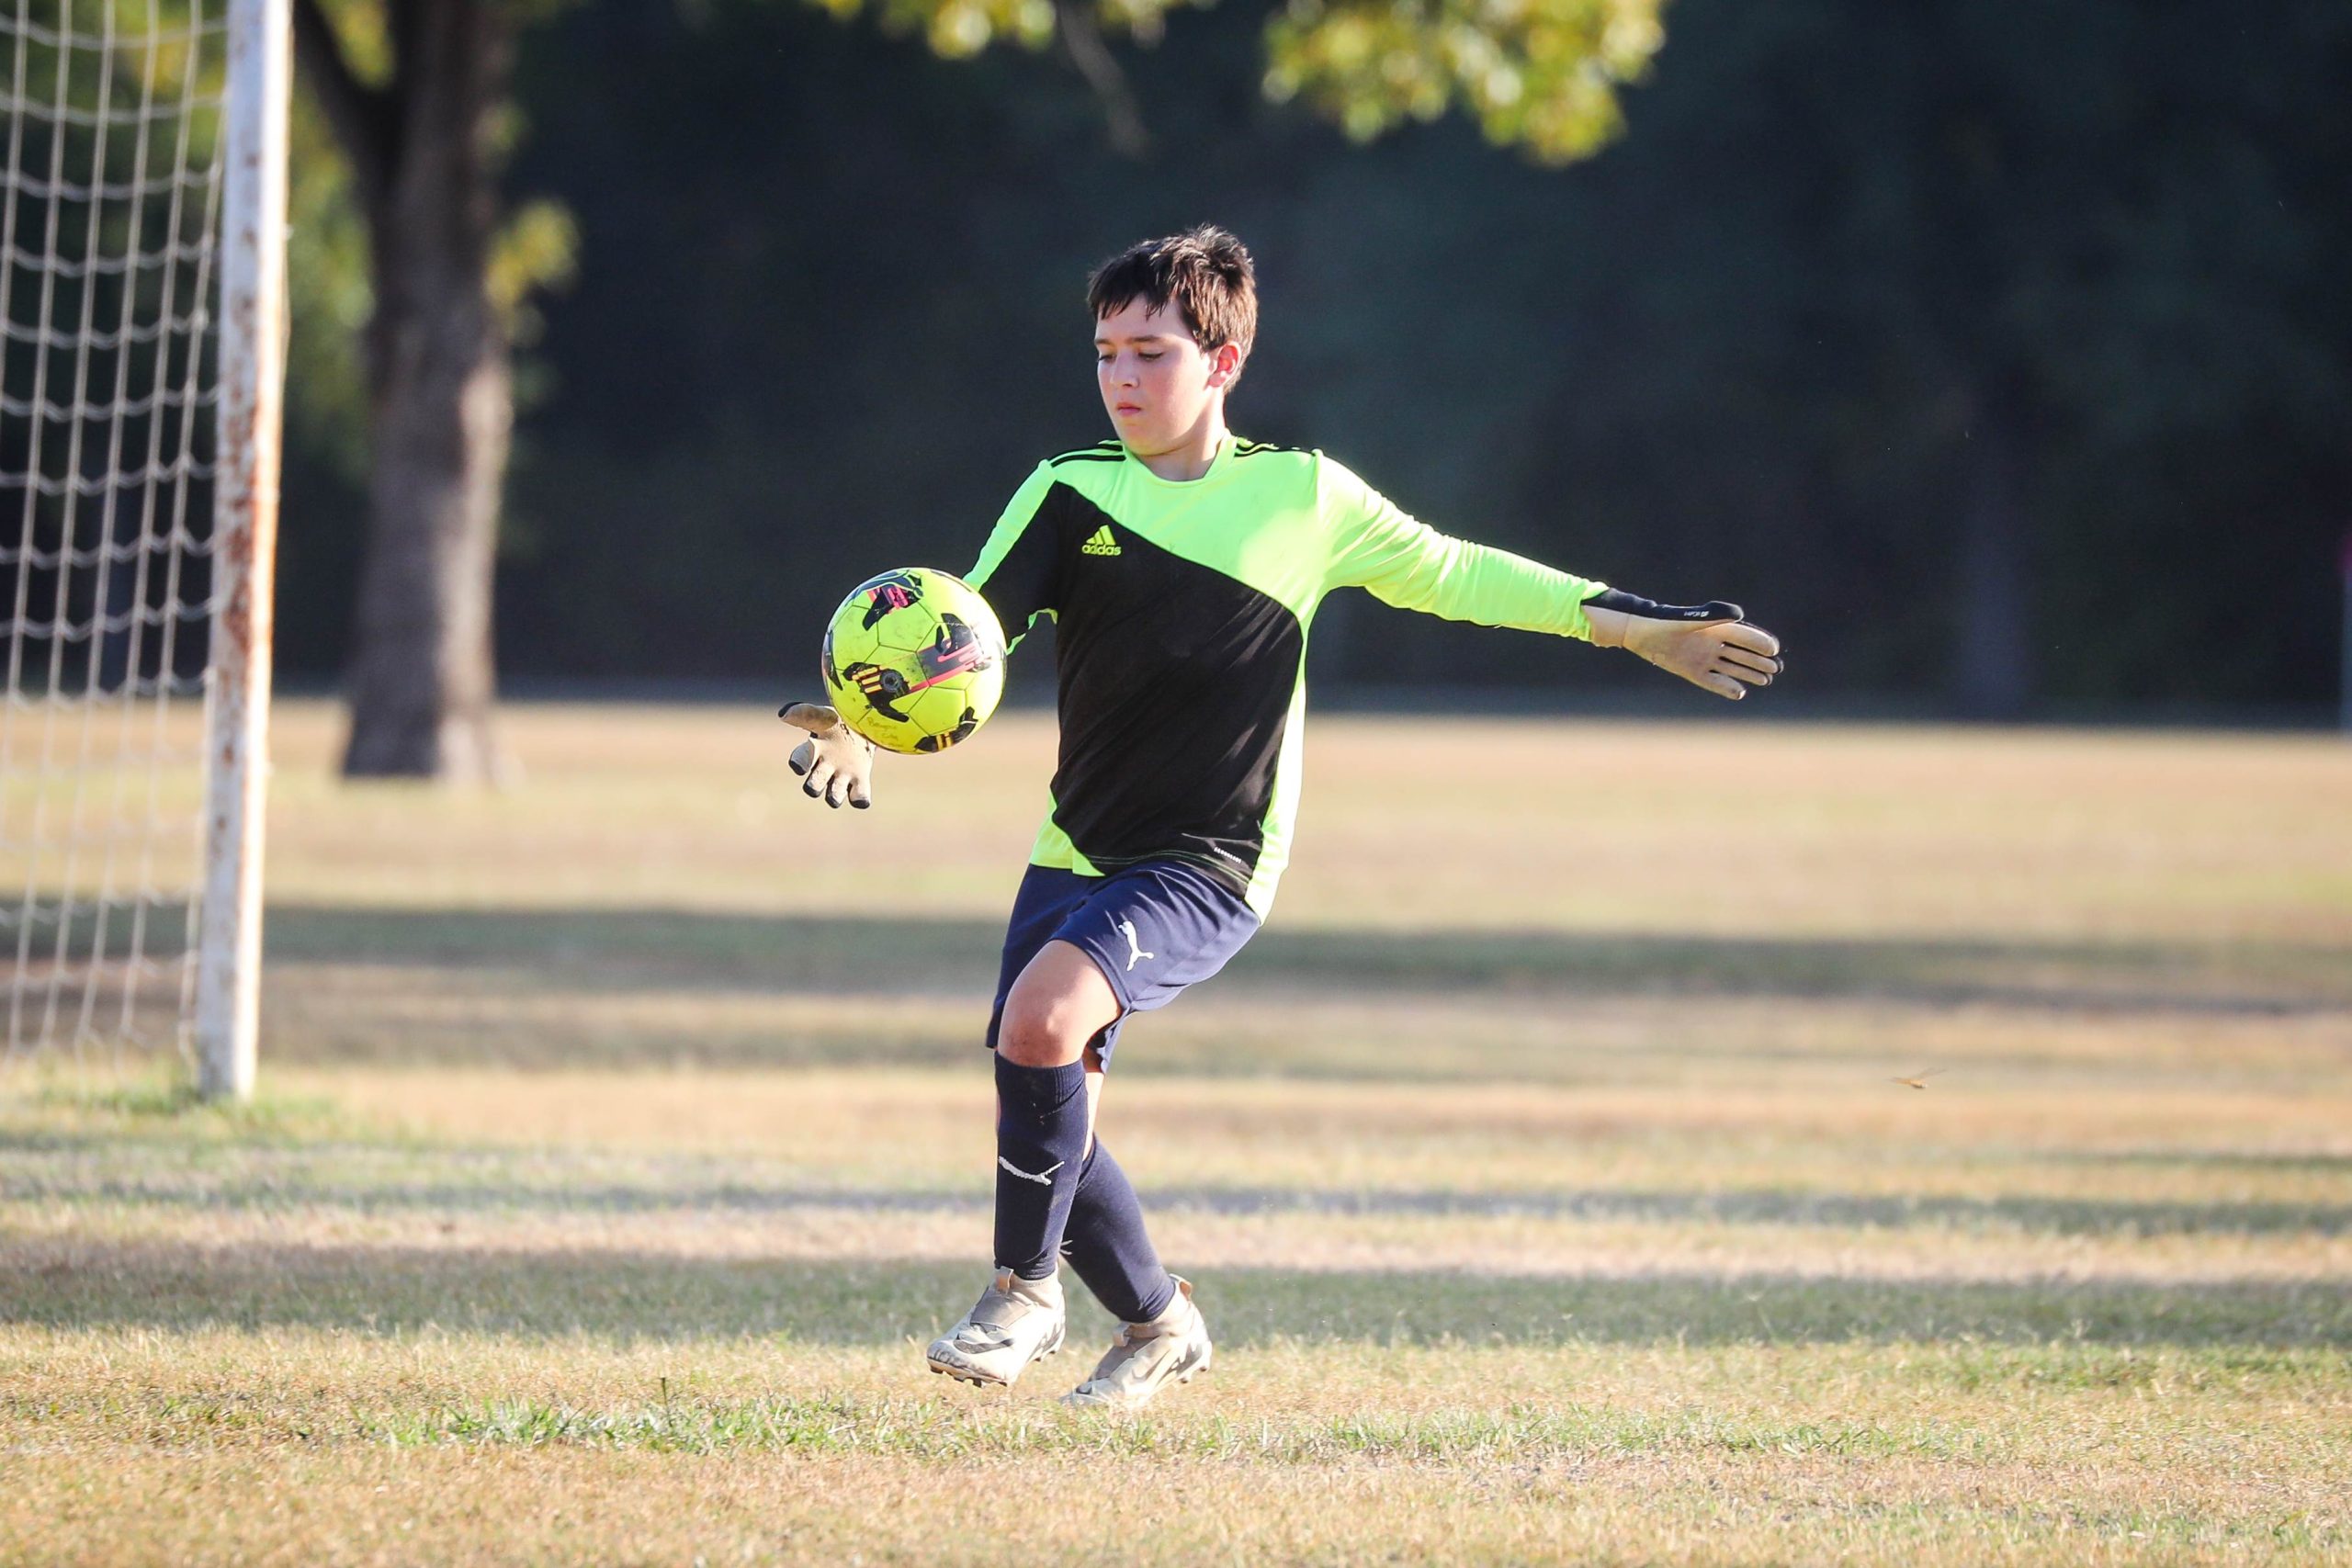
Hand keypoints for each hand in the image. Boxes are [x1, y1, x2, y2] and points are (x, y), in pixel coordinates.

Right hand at [778, 702, 875, 807]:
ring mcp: (842, 777)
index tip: (798, 767)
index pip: (800, 759)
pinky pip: (858, 797)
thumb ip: (805, 713)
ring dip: (835, 795)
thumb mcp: (824, 715)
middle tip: (820, 778)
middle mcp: (825, 769)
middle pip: (813, 785)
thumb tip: (784, 714)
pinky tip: (860, 796)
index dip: (798, 764)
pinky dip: (859, 799)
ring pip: (834, 795)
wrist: (864, 729)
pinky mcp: (860, 782)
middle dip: (814, 786)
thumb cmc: (838, 723)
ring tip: (840, 784)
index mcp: (813, 751)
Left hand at [1583, 597, 1782, 699]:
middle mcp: (1713, 644)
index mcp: (1717, 628)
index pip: (1744, 636)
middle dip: (1759, 661)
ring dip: (1748, 673)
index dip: (1760, 642)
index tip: (1774, 649)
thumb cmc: (1667, 621)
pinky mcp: (1693, 671)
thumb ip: (1714, 616)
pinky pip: (1713, 681)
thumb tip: (1740, 615)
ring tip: (1766, 680)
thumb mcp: (1691, 619)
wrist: (1641, 633)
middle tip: (1776, 669)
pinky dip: (1726, 687)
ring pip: (1732, 668)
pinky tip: (1740, 693)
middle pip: (1742, 653)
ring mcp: (1704, 658)